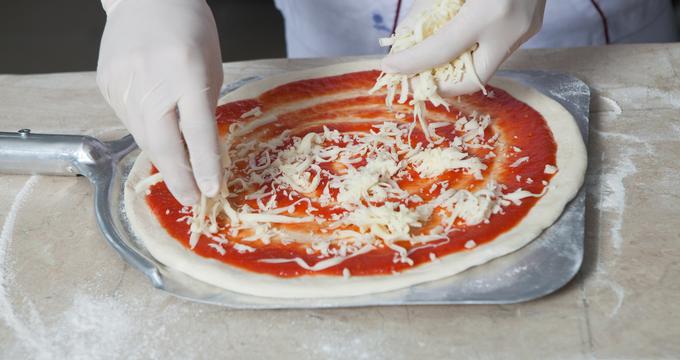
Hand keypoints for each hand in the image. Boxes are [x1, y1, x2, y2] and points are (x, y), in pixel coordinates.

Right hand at [97, 0, 222, 205]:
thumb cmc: (190, 30)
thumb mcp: (211, 68)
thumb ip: (204, 109)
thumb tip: (202, 154)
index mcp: (186, 72)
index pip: (197, 131)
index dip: (205, 165)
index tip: (212, 190)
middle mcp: (151, 78)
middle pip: (162, 143)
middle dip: (179, 177)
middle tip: (193, 199)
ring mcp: (123, 81)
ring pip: (143, 136)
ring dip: (163, 158)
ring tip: (181, 174)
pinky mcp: (106, 84)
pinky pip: (129, 121)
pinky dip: (146, 134)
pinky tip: (159, 136)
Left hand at [381, 0, 545, 95]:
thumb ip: (427, 7)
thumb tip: (405, 37)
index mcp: (490, 12)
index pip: (442, 50)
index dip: (411, 63)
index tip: (389, 67)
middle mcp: (513, 26)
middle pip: (471, 79)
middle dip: (439, 84)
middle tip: (413, 78)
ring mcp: (527, 28)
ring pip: (486, 65)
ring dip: (455, 68)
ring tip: (429, 63)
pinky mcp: (532, 25)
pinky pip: (497, 49)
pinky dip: (472, 52)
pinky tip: (455, 46)